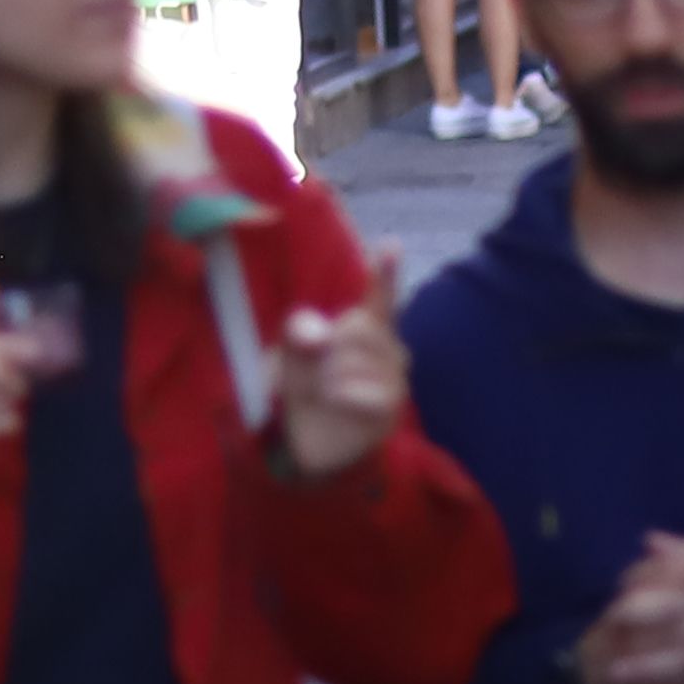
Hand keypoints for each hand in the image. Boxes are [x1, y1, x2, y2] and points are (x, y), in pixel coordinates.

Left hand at [269, 254, 410, 482]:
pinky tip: (335, 401)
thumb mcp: (290, 352)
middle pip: (360, 328)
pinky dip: (343, 396)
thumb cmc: (302, 384)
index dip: (385, 273)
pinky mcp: (390, 408)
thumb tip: (322, 335)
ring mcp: (394, 379)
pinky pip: (368, 393)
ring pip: (360, 361)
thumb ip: (300, 331)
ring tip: (324, 391)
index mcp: (365, 327)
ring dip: (330, 376)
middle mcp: (388, 348)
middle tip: (316, 369)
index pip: (380, 297)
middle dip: (330, 347)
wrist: (301, 438)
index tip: (390, 245)